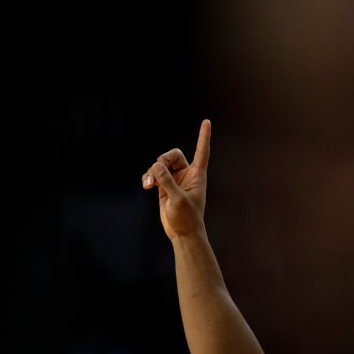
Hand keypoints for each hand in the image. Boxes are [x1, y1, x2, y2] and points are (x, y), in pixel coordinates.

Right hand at [141, 119, 210, 240]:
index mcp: (197, 175)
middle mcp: (187, 175)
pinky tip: (146, 186)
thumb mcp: (177, 199)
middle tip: (156, 172)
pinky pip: (153, 174)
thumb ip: (167, 181)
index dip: (203, 137)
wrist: (182, 232)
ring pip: (160, 164)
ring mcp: (174, 180)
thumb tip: (156, 166)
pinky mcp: (164, 186)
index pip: (201, 152)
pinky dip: (148, 177)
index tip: (206, 121)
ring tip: (148, 186)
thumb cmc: (186, 218)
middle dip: (162, 161)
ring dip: (152, 172)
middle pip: (172, 155)